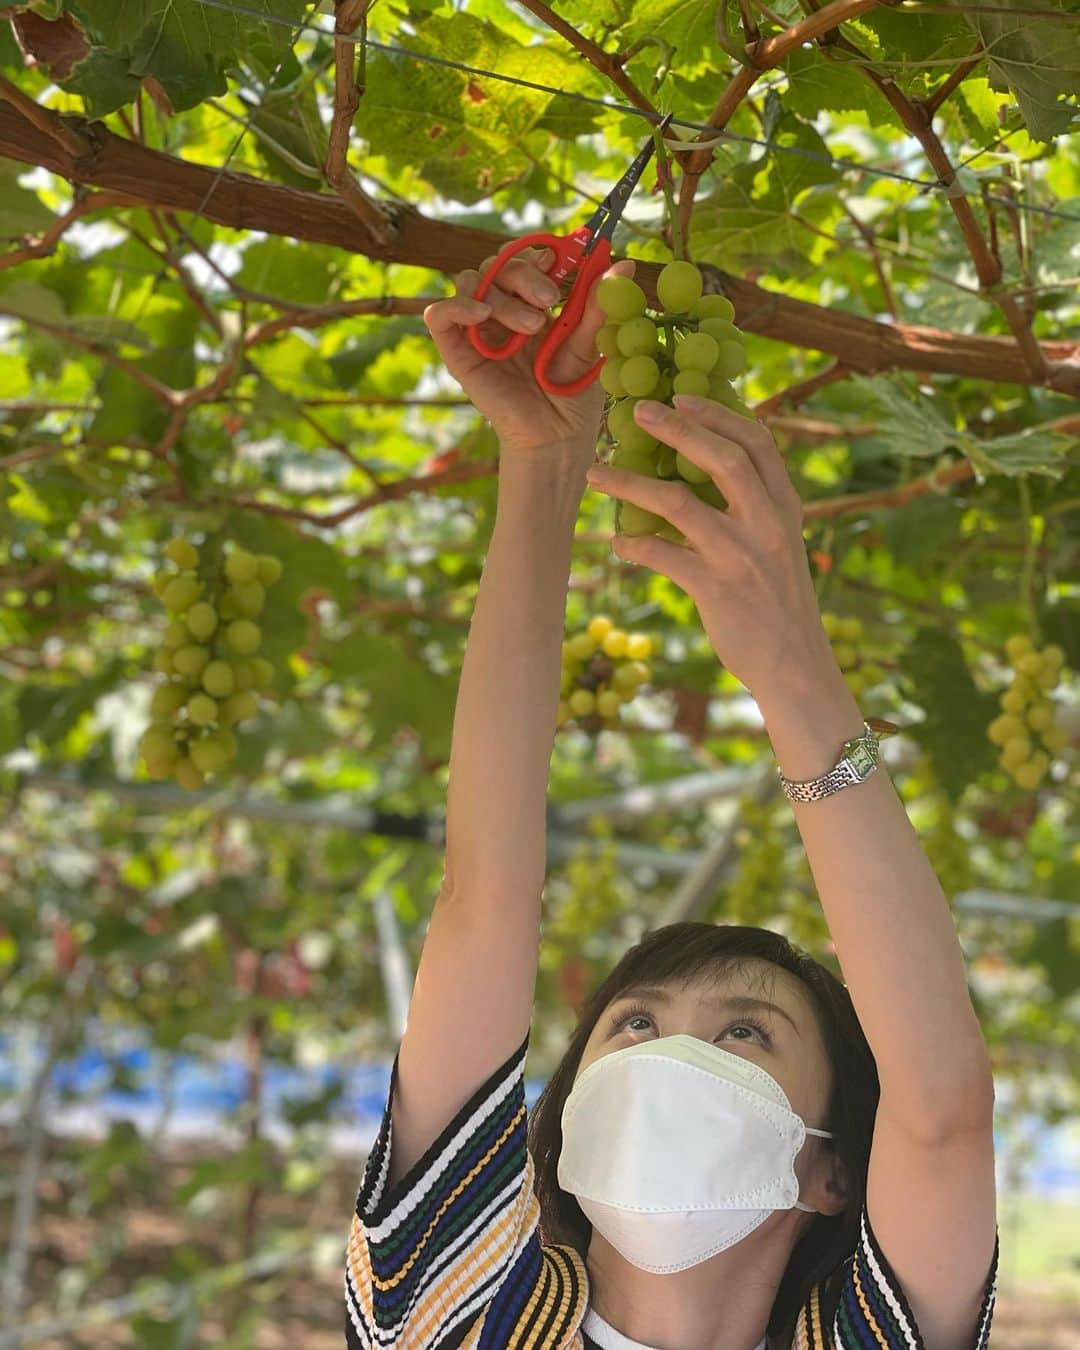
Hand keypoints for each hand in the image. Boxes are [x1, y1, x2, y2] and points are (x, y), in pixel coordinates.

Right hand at [422, 248, 637, 461]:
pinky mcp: (457, 353)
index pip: (523, 259)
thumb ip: (598, 305)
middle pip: (497, 264)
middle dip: (524, 275)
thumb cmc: (572, 396)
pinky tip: (483, 315)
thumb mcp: (589, 345)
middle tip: (550, 300)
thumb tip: (626, 264)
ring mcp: (477, 330)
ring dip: (502, 296)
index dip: (536, 255)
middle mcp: (502, 311)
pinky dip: (457, 306)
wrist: (555, 437)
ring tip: (532, 327)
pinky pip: (439, 315)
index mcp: (532, 304)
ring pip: (472, 282)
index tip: (557, 265)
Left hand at [584, 393, 837, 700]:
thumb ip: (754, 507)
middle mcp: (766, 525)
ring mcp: (740, 557)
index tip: (684, 396)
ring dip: (630, 484)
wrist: (794, 664)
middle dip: (677, 429)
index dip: (719, 414)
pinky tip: (618, 544)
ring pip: (678, 503)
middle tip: (637, 411)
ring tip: (597, 474)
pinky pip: (662, 556)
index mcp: (784, 508)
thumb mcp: (779, 544)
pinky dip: (634, 545)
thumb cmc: (777, 601)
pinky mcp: (715, 590)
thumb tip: (708, 467)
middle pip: (721, 459)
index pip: (757, 444)